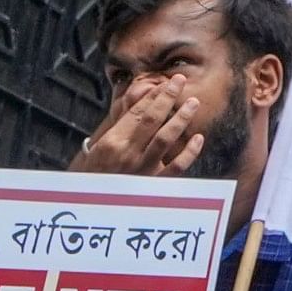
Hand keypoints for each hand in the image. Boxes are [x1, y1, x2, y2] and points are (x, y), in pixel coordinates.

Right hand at [72, 76, 204, 177]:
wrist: (93, 209)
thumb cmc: (95, 176)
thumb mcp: (99, 148)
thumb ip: (120, 126)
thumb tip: (140, 102)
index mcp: (112, 142)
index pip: (138, 112)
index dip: (154, 95)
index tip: (167, 83)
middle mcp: (128, 154)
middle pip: (153, 119)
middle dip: (168, 97)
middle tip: (181, 81)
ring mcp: (143, 170)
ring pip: (166, 139)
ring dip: (181, 119)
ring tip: (192, 102)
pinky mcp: (154, 186)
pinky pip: (177, 168)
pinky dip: (189, 153)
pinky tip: (199, 138)